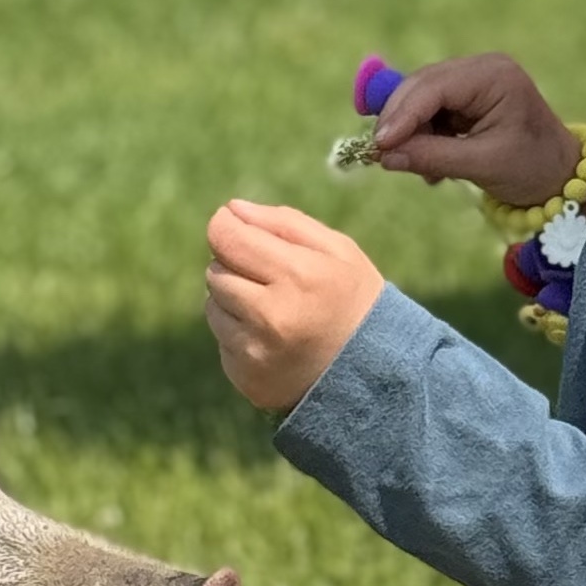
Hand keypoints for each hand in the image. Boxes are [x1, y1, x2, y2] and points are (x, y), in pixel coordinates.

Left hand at [206, 201, 384, 411]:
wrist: (372, 373)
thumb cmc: (353, 300)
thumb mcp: (338, 251)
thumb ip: (285, 223)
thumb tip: (232, 209)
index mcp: (299, 275)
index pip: (228, 239)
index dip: (224, 226)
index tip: (231, 225)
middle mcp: (272, 315)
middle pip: (216, 271)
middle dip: (234, 265)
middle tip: (269, 276)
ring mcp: (255, 351)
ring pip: (213, 306)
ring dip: (233, 300)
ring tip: (274, 309)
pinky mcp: (245, 375)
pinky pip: (221, 340)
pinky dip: (239, 332)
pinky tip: (273, 338)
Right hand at [371, 52, 574, 207]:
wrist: (559, 174)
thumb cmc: (531, 167)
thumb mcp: (482, 165)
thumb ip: (432, 157)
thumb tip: (384, 157)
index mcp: (494, 76)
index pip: (434, 87)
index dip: (402, 115)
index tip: (379, 145)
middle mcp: (481, 68)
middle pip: (420, 86)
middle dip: (398, 121)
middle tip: (380, 155)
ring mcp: (472, 79)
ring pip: (419, 98)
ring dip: (409, 131)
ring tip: (412, 165)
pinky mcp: (464, 96)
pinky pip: (428, 110)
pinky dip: (420, 135)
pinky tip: (427, 161)